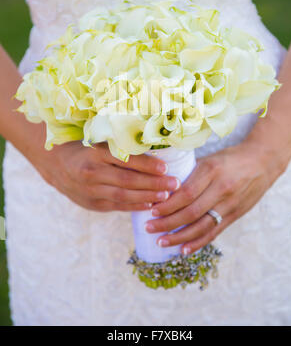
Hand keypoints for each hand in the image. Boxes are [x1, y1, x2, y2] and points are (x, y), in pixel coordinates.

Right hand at [32, 140, 179, 211]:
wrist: (58, 165)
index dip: (146, 165)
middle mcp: (92, 172)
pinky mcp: (92, 203)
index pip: (125, 159)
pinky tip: (150, 205)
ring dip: (147, 197)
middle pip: (127, 180)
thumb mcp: (99, 140)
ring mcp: (91, 190)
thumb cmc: (87, 148)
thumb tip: (154, 147)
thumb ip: (120, 145)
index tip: (165, 167)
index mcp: (95, 152)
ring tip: (167, 196)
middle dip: (153, 183)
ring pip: (123, 195)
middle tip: (174, 183)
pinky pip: (117, 206)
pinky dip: (135, 206)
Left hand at [144, 140, 289, 253]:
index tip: (151, 210)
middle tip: (149, 228)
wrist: (261, 162)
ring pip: (201, 226)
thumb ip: (190, 172)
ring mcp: (230, 204)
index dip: (167, 205)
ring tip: (161, 241)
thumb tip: (163, 186)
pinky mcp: (235, 215)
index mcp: (211, 170)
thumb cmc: (230, 158)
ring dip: (179, 237)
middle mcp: (221, 189)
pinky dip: (198, 243)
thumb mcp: (209, 158)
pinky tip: (183, 250)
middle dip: (167, 223)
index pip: (185, 193)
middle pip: (191, 212)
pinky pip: (214, 232)